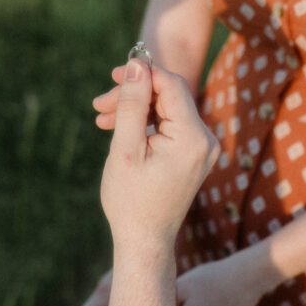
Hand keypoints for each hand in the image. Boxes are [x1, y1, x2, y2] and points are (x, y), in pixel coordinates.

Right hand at [95, 60, 218, 249]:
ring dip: (135, 110)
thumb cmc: (132, 200)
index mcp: (193, 138)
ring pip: (167, 110)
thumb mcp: (126, 149)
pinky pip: (170, 126)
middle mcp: (206, 140)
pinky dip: (145, 124)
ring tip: (102, 118)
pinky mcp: (194, 155)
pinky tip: (119, 129)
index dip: (142, 74)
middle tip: (100, 104)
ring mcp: (202, 149)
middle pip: (169, 96)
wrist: (145, 240)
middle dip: (134, 95)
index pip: (172, 85)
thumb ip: (132, 104)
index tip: (113, 76)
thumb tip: (136, 64)